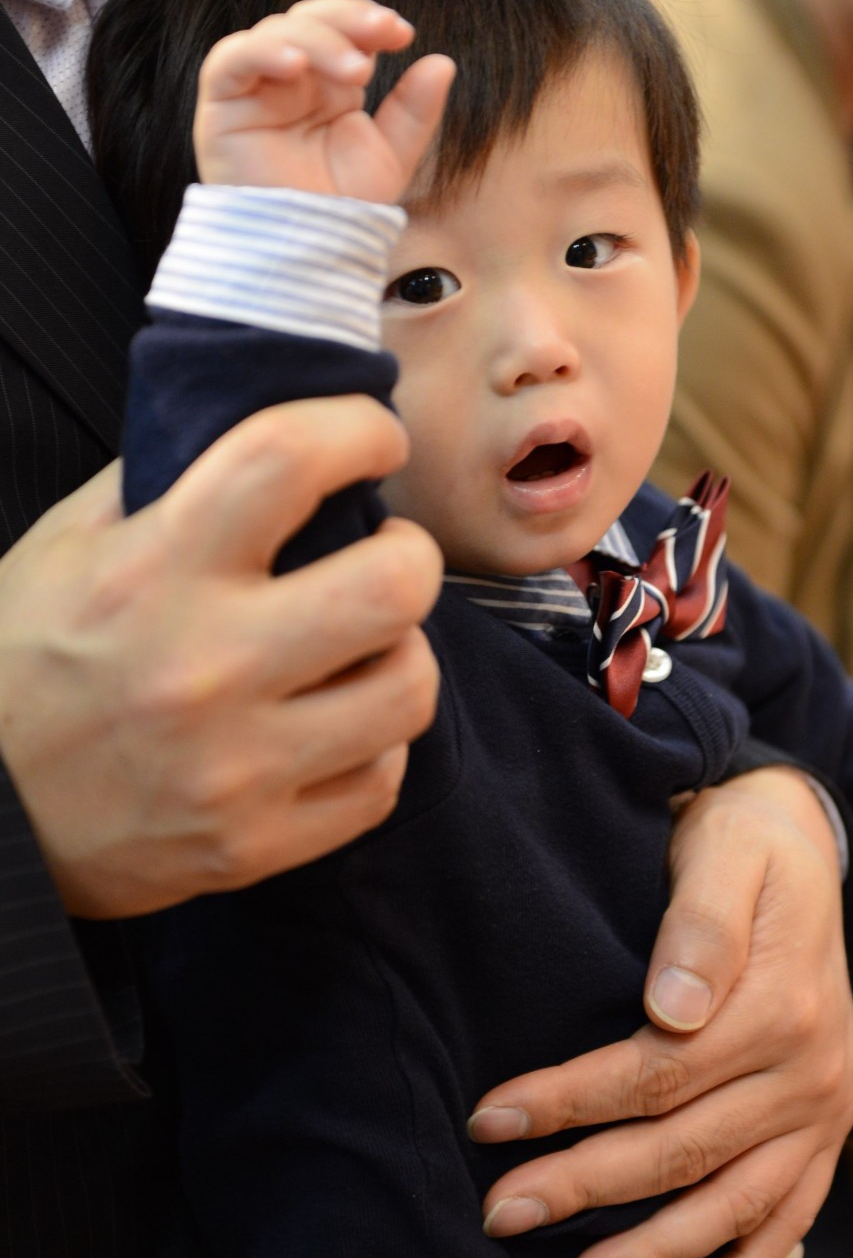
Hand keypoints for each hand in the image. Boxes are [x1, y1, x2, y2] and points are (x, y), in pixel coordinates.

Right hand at [0, 397, 441, 918]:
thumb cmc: (22, 663)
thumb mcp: (66, 545)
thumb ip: (163, 475)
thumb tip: (266, 413)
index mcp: (150, 572)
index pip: (289, 460)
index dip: (358, 429)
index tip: (375, 437)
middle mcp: (201, 667)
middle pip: (394, 586)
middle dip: (410, 555)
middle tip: (386, 555)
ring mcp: (233, 767)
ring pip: (408, 689)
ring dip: (400, 654)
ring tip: (363, 645)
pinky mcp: (252, 845)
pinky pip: (381, 782)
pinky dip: (373, 746)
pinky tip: (336, 723)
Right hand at [194, 0, 455, 201]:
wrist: (306, 250)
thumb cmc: (342, 209)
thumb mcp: (390, 156)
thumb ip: (414, 111)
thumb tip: (442, 62)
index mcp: (326, 86)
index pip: (341, 29)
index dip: (367, 20)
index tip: (402, 32)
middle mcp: (290, 80)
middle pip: (309, 19)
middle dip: (348, 18)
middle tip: (383, 32)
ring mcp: (254, 89)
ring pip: (276, 32)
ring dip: (319, 39)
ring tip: (356, 71)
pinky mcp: (222, 106)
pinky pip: (231, 61)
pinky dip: (263, 52)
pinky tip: (295, 64)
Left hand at [469, 766, 852, 1257]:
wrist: (812, 843)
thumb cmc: (743, 842)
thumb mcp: (723, 851)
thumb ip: (699, 924)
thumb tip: (668, 1008)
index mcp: (778, 1004)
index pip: (655, 1073)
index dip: (568, 1102)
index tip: (488, 1120)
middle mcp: (810, 1069)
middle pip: (683, 1147)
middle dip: (586, 1186)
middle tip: (499, 1214)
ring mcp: (825, 1107)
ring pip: (734, 1199)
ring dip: (656, 1251)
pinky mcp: (829, 1128)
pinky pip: (792, 1213)